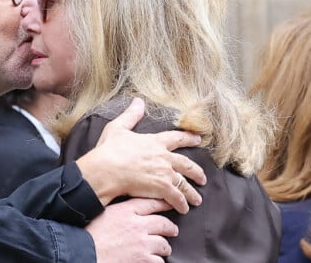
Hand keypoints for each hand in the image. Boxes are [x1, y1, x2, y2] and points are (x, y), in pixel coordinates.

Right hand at [76, 98, 206, 213]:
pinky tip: (184, 208)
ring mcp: (164, 173)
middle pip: (186, 164)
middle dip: (196, 171)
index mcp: (155, 142)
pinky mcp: (161, 188)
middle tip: (203, 177)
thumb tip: (138, 101)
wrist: (107, 169)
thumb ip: (131, 115)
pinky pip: (177, 197)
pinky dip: (182, 203)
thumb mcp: (119, 127)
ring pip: (184, 183)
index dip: (189, 138)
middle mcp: (163, 157)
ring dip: (192, 192)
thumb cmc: (110, 149)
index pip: (177, 138)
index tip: (198, 140)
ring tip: (197, 199)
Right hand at [86, 198, 176, 262]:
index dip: (163, 203)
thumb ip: (120, 211)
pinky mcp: (143, 260)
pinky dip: (158, 262)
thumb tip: (127, 212)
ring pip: (164, 244)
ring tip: (165, 249)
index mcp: (127, 210)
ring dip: (165, 247)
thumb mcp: (105, 214)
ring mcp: (142, 243)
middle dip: (170, 227)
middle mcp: (138, 225)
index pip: (151, 203)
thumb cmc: (90, 234)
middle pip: (162, 222)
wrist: (85, 253)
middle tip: (173, 229)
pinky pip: (159, 262)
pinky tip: (155, 261)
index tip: (169, 203)